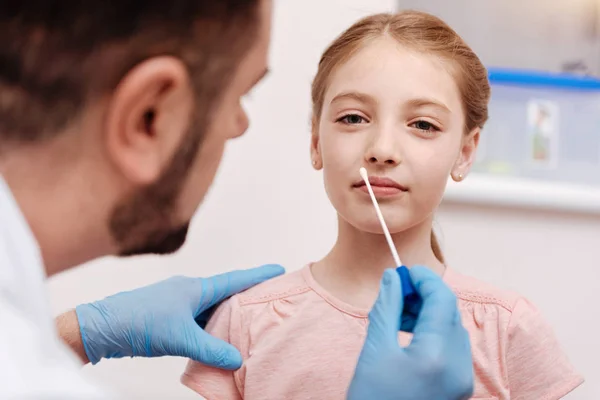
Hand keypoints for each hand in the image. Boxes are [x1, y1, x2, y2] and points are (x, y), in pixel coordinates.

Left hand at [75, 264, 284, 368]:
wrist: (103, 326)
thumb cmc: (140, 323)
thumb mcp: (180, 337)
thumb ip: (211, 349)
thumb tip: (237, 360)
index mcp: (196, 288)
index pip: (235, 280)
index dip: (258, 276)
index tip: (279, 269)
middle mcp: (190, 290)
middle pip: (226, 292)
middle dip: (247, 294)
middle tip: (269, 298)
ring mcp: (179, 302)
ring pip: (211, 307)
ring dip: (228, 313)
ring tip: (248, 321)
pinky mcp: (169, 315)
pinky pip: (199, 317)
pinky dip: (211, 325)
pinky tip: (216, 337)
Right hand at [347, 267, 472, 399]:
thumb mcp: (374, 350)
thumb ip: (386, 308)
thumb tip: (393, 278)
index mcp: (438, 356)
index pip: (442, 299)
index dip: (424, 279)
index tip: (404, 271)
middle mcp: (458, 368)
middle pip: (449, 313)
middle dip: (424, 296)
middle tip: (396, 291)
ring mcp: (461, 381)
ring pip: (451, 329)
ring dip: (427, 313)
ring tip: (396, 314)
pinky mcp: (456, 389)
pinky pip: (451, 348)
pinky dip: (432, 333)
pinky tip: (407, 334)